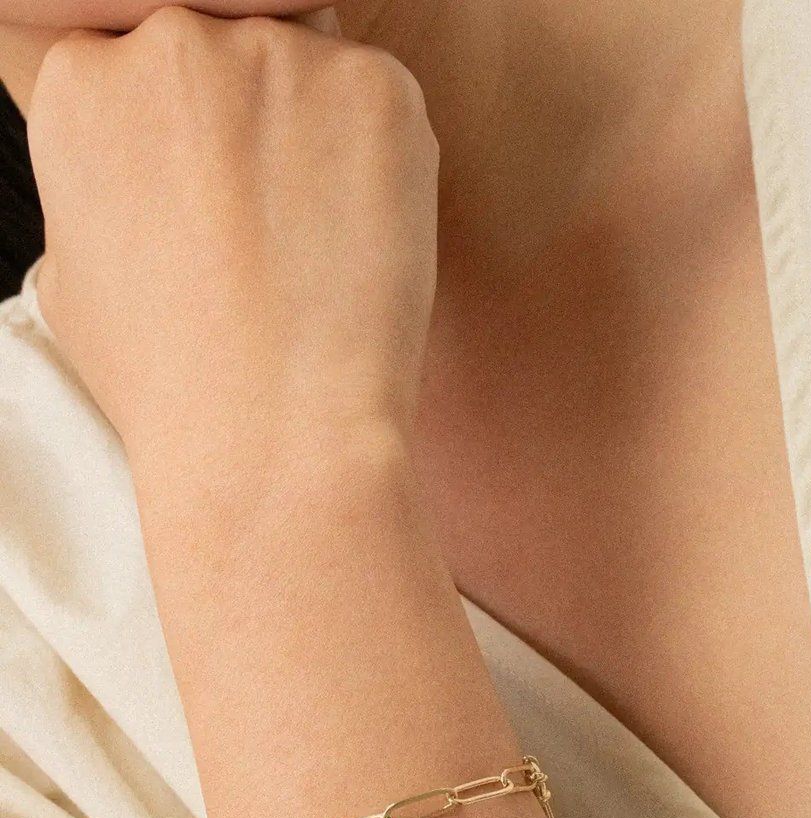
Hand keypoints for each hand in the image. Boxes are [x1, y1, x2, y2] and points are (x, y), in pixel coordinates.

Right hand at [28, 7, 438, 461]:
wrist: (273, 433)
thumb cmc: (175, 382)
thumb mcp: (77, 280)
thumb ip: (99, 191)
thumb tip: (137, 178)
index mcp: (84, 82)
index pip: (151, 68)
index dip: (195, 140)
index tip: (218, 195)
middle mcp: (172, 42)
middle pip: (232, 56)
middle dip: (254, 128)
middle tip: (276, 225)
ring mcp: (279, 57)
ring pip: (313, 74)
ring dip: (320, 139)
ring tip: (319, 245)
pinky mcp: (376, 90)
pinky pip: (383, 105)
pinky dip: (384, 161)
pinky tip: (364, 238)